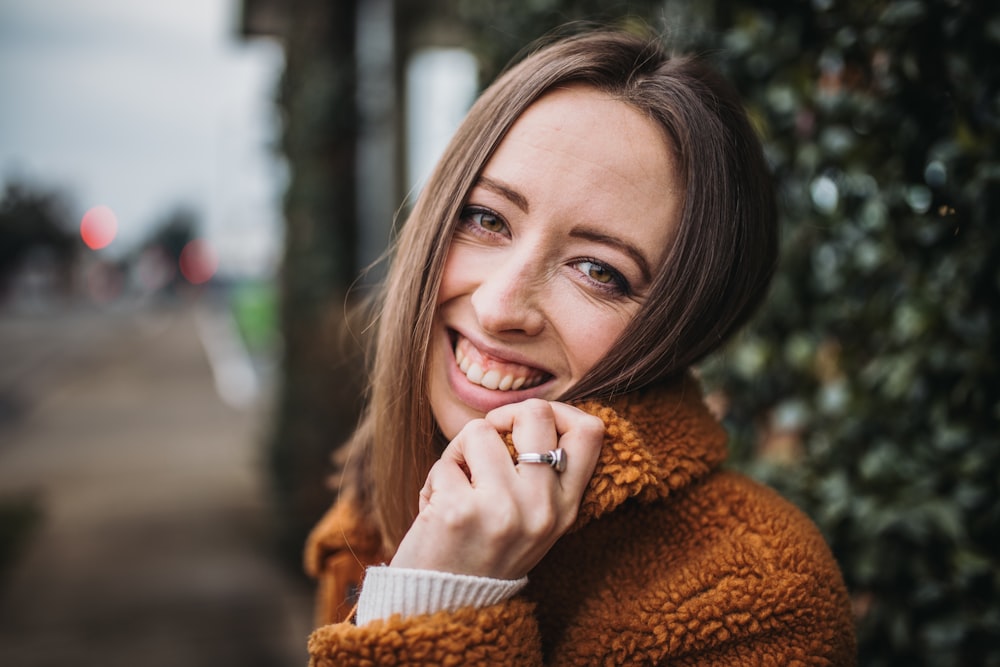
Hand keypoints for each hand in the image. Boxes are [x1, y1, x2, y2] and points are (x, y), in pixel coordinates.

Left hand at [390, 399, 603, 579]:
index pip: (590, 432)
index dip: (560, 409)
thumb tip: (531, 413)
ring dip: (459, 451)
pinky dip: (436, 478)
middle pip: (537, 413)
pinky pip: (445, 462)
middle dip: (502, 417)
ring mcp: (502, 509)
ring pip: (480, 430)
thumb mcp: (532, 520)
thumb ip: (541, 475)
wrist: (445, 608)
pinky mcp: (459, 511)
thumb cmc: (484, 552)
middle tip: (485, 442)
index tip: (526, 425)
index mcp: (565, 508)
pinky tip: (437, 509)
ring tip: (458, 484)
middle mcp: (542, 508)